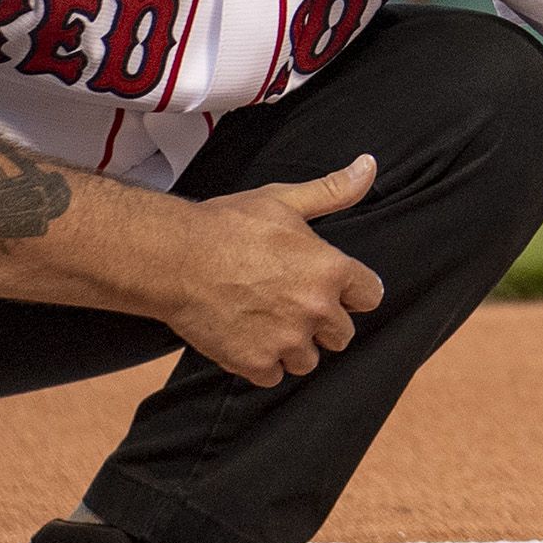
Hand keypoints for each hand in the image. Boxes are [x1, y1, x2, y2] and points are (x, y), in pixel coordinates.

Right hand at [170, 155, 384, 386]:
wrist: (173, 259)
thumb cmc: (227, 226)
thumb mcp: (284, 200)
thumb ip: (333, 190)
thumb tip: (369, 165)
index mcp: (331, 270)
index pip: (370, 296)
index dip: (350, 292)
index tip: (329, 288)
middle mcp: (316, 309)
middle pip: (342, 335)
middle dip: (321, 322)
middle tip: (289, 304)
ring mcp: (286, 340)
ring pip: (308, 360)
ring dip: (292, 347)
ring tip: (266, 321)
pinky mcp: (255, 363)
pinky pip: (274, 377)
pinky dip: (261, 363)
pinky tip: (246, 338)